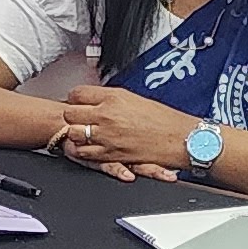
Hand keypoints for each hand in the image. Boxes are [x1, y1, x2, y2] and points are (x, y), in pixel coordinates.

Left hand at [55, 85, 199, 181]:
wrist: (177, 139)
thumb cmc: (162, 119)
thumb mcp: (134, 98)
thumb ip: (110, 98)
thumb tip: (95, 98)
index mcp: (113, 97)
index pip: (77, 93)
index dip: (75, 98)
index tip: (79, 102)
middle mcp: (107, 116)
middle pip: (70, 113)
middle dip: (73, 116)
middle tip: (80, 118)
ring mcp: (107, 136)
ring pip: (74, 134)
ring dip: (77, 133)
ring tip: (85, 133)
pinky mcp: (110, 154)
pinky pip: (84, 152)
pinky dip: (84, 150)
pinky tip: (91, 146)